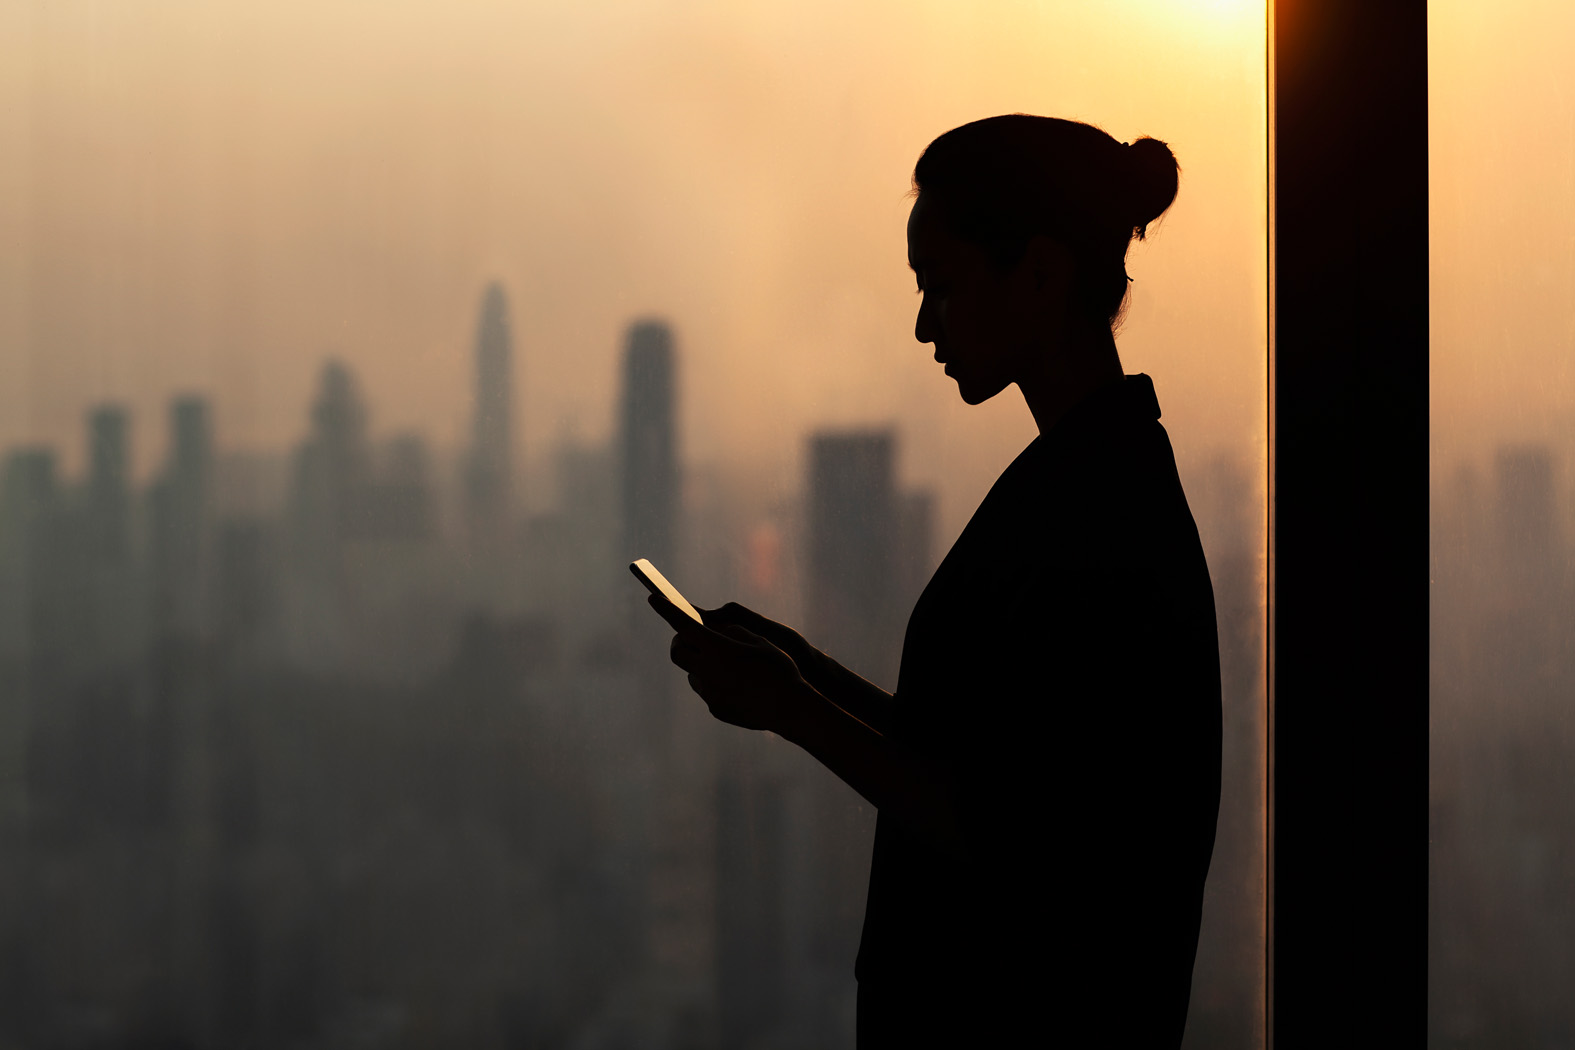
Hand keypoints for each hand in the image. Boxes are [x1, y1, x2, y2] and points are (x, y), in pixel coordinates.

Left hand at [657, 596, 810, 732]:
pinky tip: (737, 684)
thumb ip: (734, 632)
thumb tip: (718, 634)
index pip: (684, 624)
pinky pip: (707, 690)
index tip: (654, 598)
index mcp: (718, 649)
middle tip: (691, 635)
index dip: (667, 609)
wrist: (791, 709)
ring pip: (692, 672)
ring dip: (700, 663)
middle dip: (680, 641)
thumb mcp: (760, 640)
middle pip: (677, 651)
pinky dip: (714, 682)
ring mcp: (709, 692)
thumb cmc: (780, 670)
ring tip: (725, 663)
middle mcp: (708, 671)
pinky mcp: (715, 708)